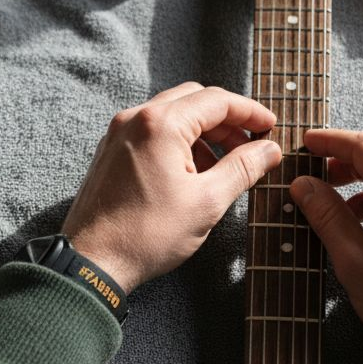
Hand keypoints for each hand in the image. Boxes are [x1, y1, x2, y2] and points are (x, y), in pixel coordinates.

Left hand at [62, 82, 281, 292]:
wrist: (91, 263)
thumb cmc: (146, 235)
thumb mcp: (207, 202)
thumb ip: (242, 169)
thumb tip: (269, 150)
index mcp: (160, 124)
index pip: (217, 101)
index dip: (250, 112)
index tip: (270, 128)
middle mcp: (136, 118)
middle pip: (194, 100)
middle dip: (227, 121)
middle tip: (251, 146)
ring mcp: (119, 133)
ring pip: (173, 115)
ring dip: (204, 133)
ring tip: (223, 167)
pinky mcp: (112, 150)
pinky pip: (153, 132)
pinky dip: (179, 142)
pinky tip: (193, 173)